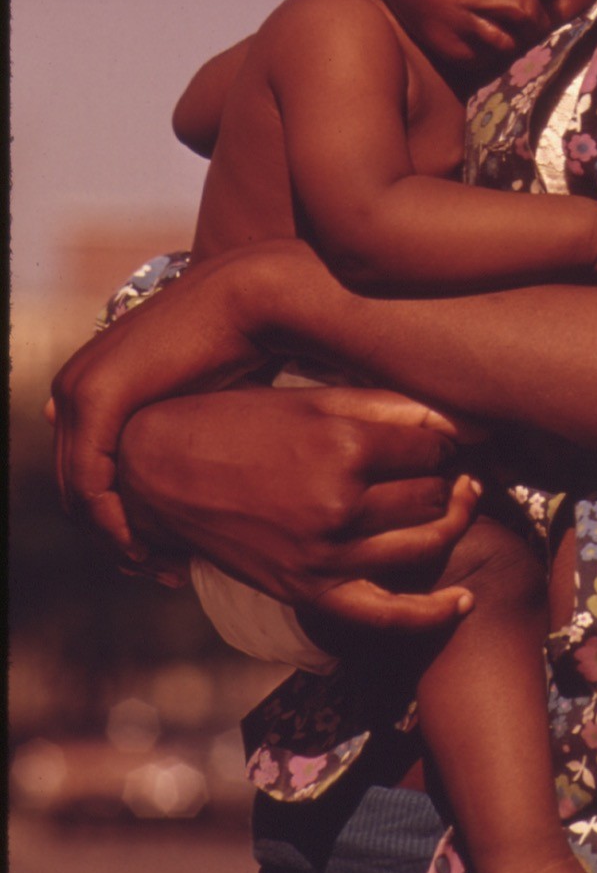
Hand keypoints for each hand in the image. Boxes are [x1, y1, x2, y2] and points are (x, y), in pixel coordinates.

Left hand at [51, 242, 316, 556]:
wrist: (248, 300)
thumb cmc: (240, 349)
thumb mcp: (198, 404)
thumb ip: (173, 434)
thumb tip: (178, 475)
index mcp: (92, 389)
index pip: (85, 476)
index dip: (116, 523)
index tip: (156, 556)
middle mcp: (71, 389)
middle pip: (75, 492)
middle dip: (113, 541)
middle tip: (157, 572)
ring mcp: (77, 391)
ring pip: (76, 496)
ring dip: (113, 540)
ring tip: (157, 567)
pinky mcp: (95, 398)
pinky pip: (89, 484)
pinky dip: (113, 523)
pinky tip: (147, 546)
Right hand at [118, 385, 483, 631]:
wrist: (161, 473)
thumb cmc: (240, 423)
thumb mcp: (315, 399)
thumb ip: (389, 407)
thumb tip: (461, 418)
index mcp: (344, 447)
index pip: (434, 448)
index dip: (448, 441)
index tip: (446, 436)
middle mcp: (339, 505)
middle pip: (434, 496)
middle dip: (450, 478)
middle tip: (452, 466)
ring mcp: (324, 556)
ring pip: (424, 545)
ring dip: (451, 523)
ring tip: (458, 503)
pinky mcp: (307, 591)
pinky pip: (386, 615)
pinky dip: (432, 614)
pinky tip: (464, 602)